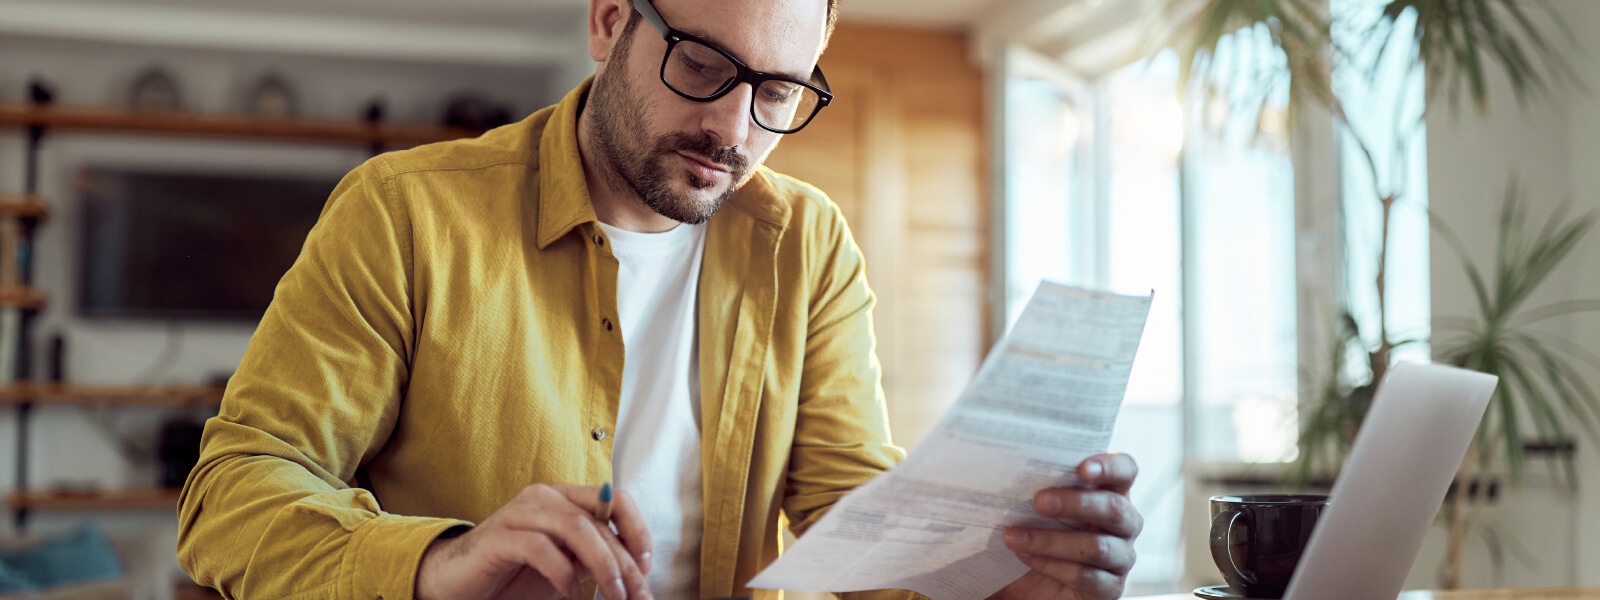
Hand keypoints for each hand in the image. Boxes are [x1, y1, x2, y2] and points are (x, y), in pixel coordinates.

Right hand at [415, 483, 653, 599]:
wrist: (458, 584)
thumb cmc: (514, 574)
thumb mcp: (566, 565)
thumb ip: (594, 558)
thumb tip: (635, 571)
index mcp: (564, 498)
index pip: (614, 500)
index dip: (637, 529)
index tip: (647, 565)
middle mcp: (544, 497)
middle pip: (598, 522)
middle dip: (624, 563)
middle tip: (638, 595)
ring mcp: (519, 513)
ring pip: (575, 528)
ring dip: (602, 565)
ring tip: (613, 594)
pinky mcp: (499, 536)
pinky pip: (540, 547)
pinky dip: (562, 571)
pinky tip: (568, 590)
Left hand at [990, 453, 1141, 599]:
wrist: (1031, 581)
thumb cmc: (1038, 531)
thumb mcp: (1037, 505)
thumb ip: (1039, 484)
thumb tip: (1010, 466)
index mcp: (1111, 492)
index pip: (1125, 470)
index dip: (1109, 467)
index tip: (1082, 469)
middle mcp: (1124, 523)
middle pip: (1114, 508)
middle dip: (1075, 503)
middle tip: (1038, 501)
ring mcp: (1120, 557)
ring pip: (1096, 547)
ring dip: (1051, 540)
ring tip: (1014, 536)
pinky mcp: (1109, 588)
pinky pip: (1084, 576)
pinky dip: (1050, 565)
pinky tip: (1025, 556)